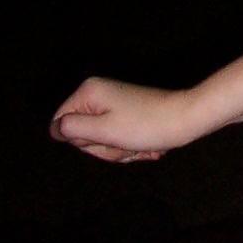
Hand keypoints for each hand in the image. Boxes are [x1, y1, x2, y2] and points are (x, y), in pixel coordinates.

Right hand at [50, 77, 196, 161]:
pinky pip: (119, 139)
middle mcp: (99, 93)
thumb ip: (72, 129)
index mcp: (89, 91)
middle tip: (126, 145)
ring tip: (140, 146)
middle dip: (105, 148)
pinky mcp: (129, 114)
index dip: (81, 141)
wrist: (188, 120)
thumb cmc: (147, 126)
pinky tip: (148, 147)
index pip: (62, 125)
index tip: (104, 139)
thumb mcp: (103, 131)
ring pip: (102, 141)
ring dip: (121, 151)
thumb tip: (54, 128)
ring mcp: (114, 103)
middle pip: (83, 135)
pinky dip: (132, 148)